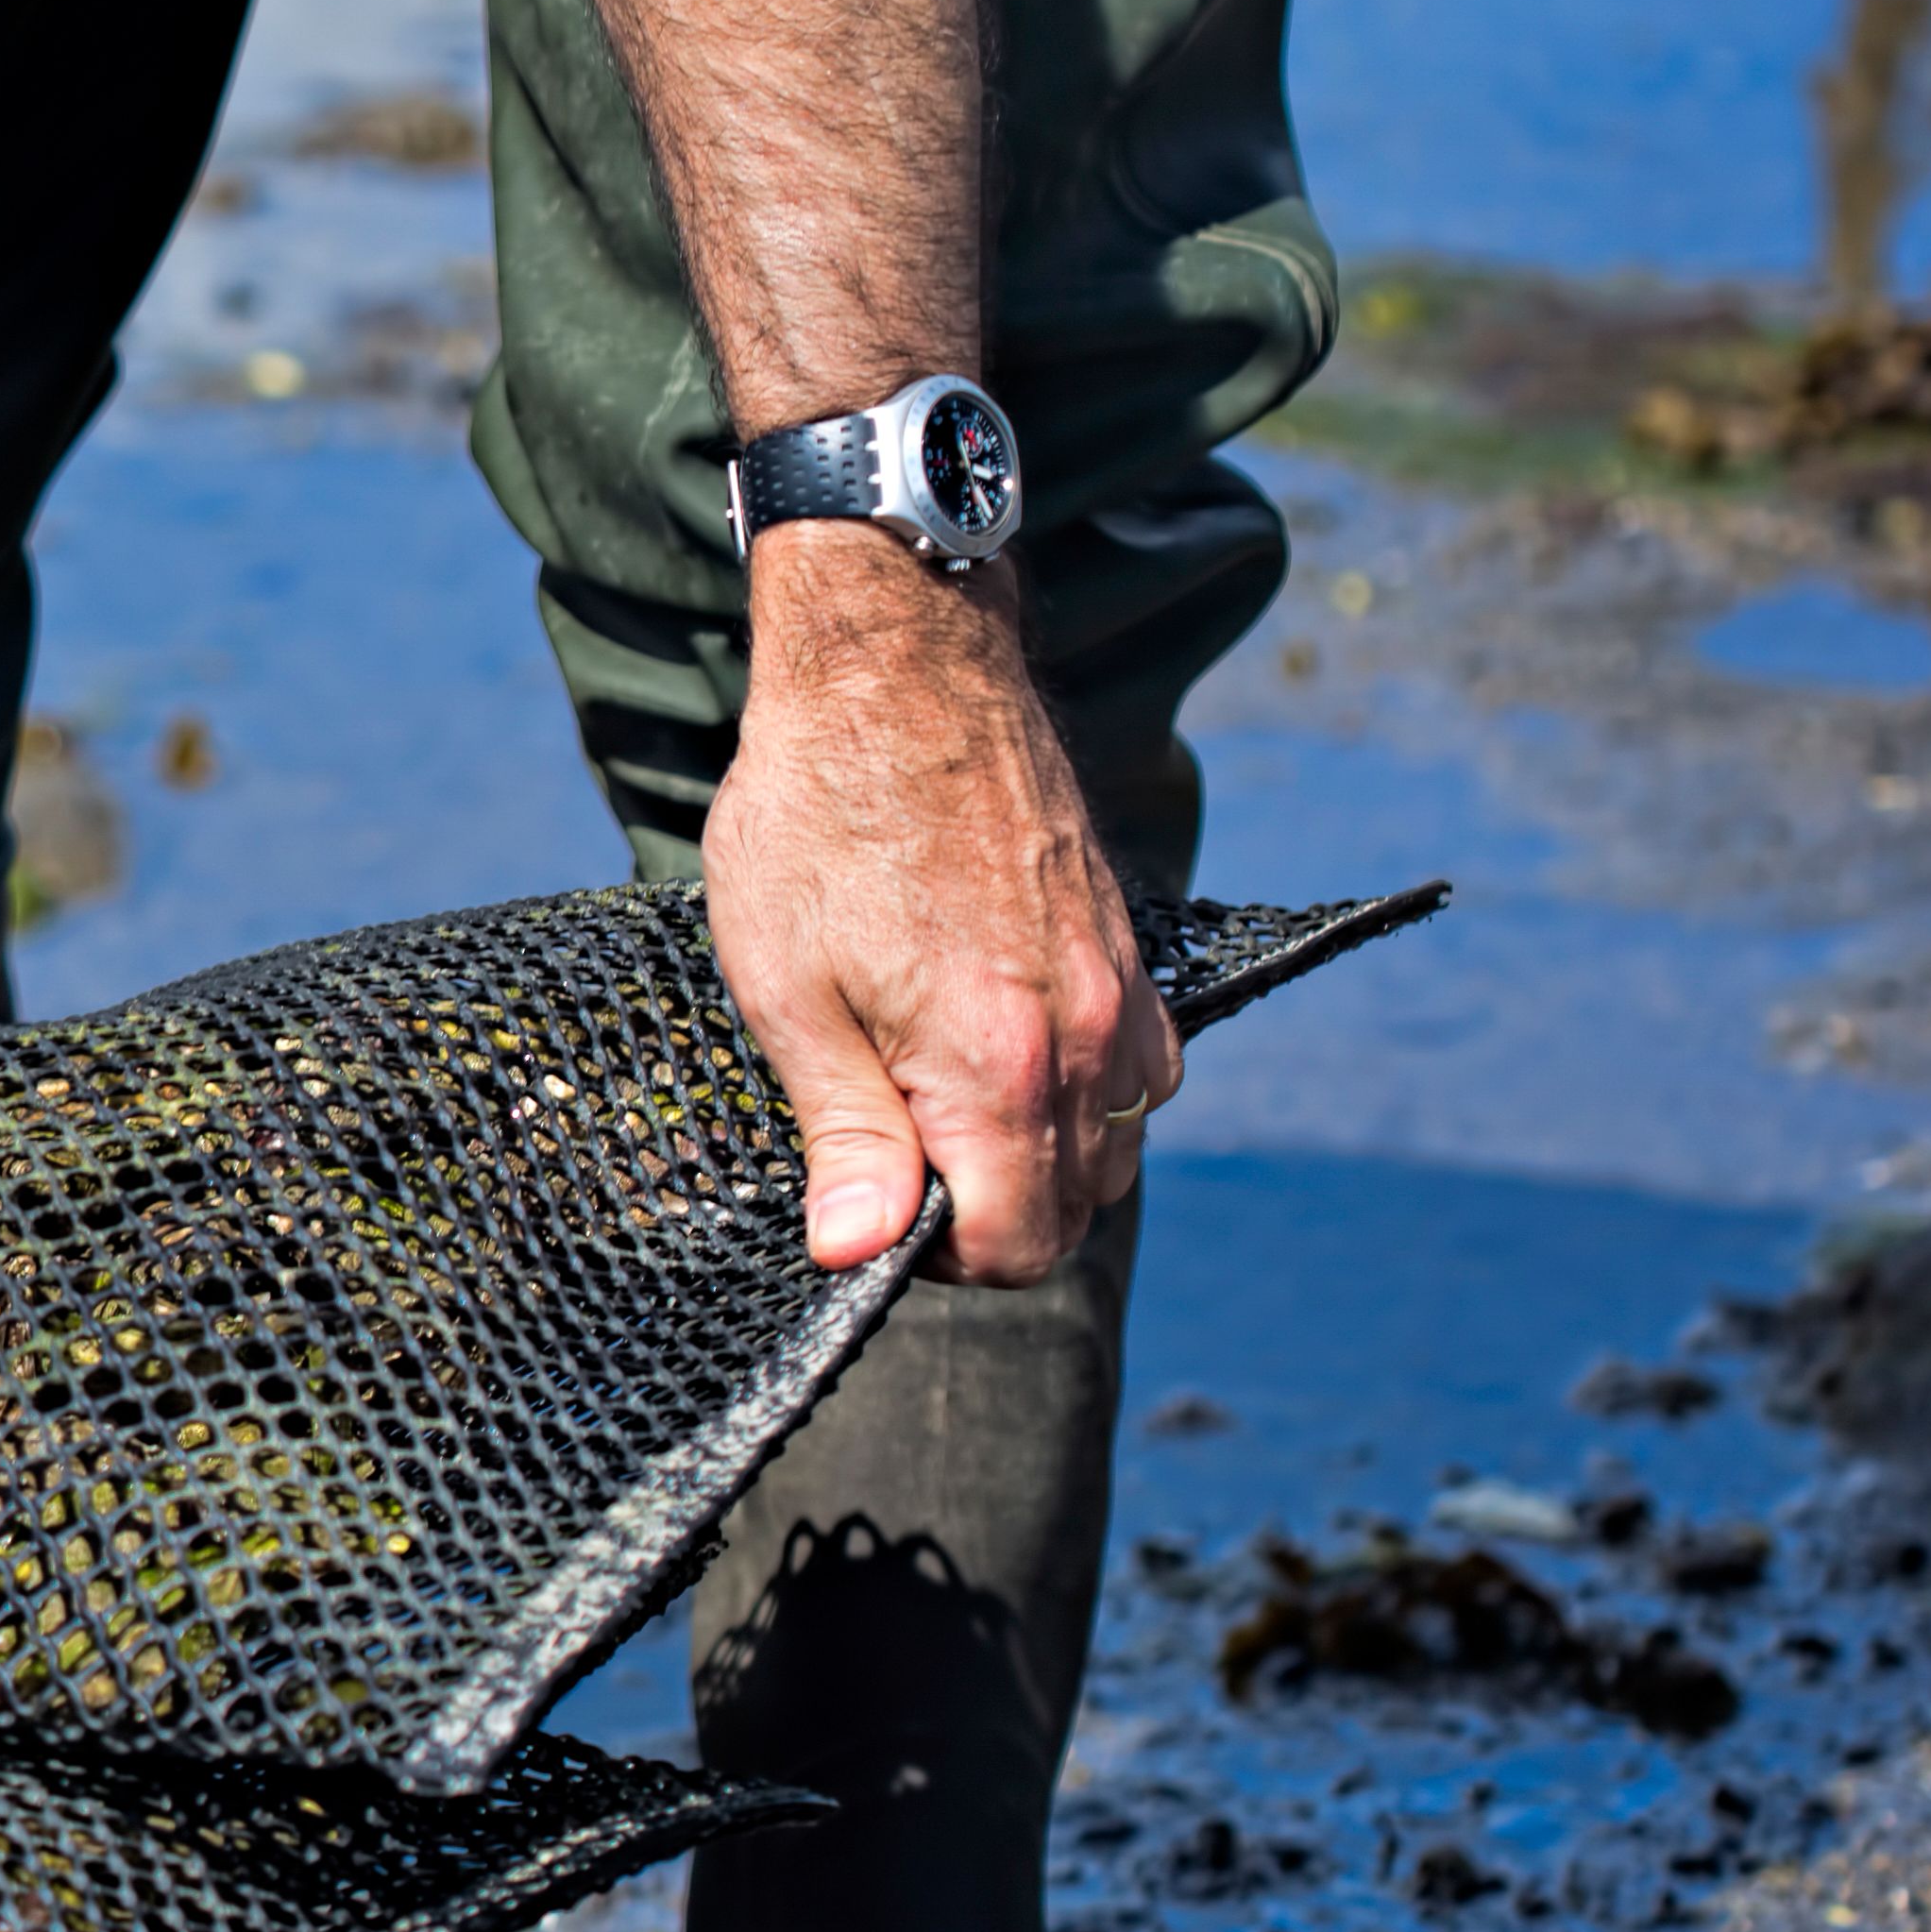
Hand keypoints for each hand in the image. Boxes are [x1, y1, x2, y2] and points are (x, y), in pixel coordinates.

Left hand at [702, 533, 1176, 1285]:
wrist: (897, 671)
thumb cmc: (821, 822)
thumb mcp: (790, 993)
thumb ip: (844, 1135)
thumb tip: (857, 1257)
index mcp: (1000, 1066)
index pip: (1016, 1247)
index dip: (936, 1259)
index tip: (871, 1211)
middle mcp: (1090, 1038)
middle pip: (1075, 1209)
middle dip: (987, 1218)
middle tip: (891, 1160)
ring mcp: (1124, 990)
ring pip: (1116, 1143)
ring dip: (1039, 1158)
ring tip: (937, 1104)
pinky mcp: (1130, 947)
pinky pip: (1140, 1069)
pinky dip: (1084, 1092)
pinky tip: (1003, 1053)